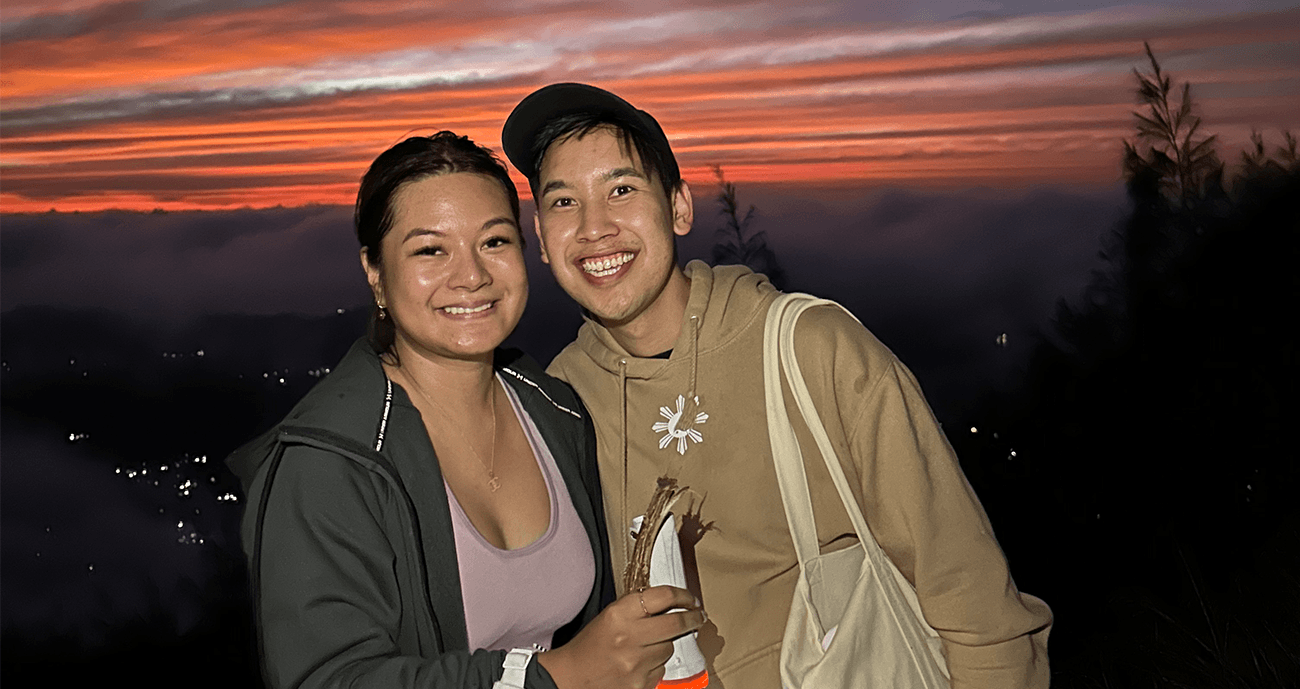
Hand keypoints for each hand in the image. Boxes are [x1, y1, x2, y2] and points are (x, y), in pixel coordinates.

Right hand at [538, 585, 704, 688]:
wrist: (571, 677)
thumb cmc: (589, 646)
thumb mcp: (609, 616)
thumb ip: (637, 608)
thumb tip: (671, 603)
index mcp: (619, 614)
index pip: (663, 596)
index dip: (684, 595)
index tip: (691, 599)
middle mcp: (629, 637)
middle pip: (676, 622)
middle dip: (693, 618)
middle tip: (698, 616)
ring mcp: (636, 663)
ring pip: (670, 648)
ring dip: (666, 645)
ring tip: (648, 647)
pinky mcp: (641, 683)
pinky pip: (661, 670)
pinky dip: (656, 665)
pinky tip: (641, 664)